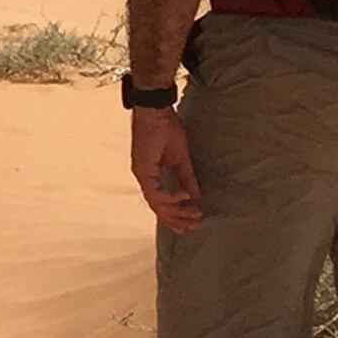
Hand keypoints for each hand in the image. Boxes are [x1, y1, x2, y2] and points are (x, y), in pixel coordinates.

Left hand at [132, 108, 203, 231]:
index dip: (173, 214)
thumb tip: (195, 196)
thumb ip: (186, 178)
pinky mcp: (142, 168)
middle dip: (175, 219)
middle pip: (157, 207)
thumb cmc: (166, 129)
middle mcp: (143, 177)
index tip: (189, 223)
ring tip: (193, 215)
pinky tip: (184, 197)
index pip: (160, 201)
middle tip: (193, 227)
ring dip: (175, 211)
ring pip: (155, 203)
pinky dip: (170, 197)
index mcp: (150, 174)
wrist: (156, 111)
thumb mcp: (181, 158)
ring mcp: (141, 173)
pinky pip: (155, 191)